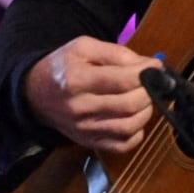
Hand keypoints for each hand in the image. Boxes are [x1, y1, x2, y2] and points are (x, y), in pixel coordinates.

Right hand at [24, 37, 159, 153]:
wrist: (36, 94)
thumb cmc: (63, 66)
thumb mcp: (83, 47)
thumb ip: (117, 53)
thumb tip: (151, 65)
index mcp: (76, 79)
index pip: (121, 80)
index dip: (146, 74)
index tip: (157, 68)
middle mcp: (79, 107)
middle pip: (128, 104)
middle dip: (149, 93)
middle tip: (153, 84)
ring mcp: (84, 129)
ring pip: (128, 126)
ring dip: (147, 112)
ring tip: (146, 99)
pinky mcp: (89, 142)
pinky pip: (123, 145)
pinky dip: (137, 133)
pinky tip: (134, 118)